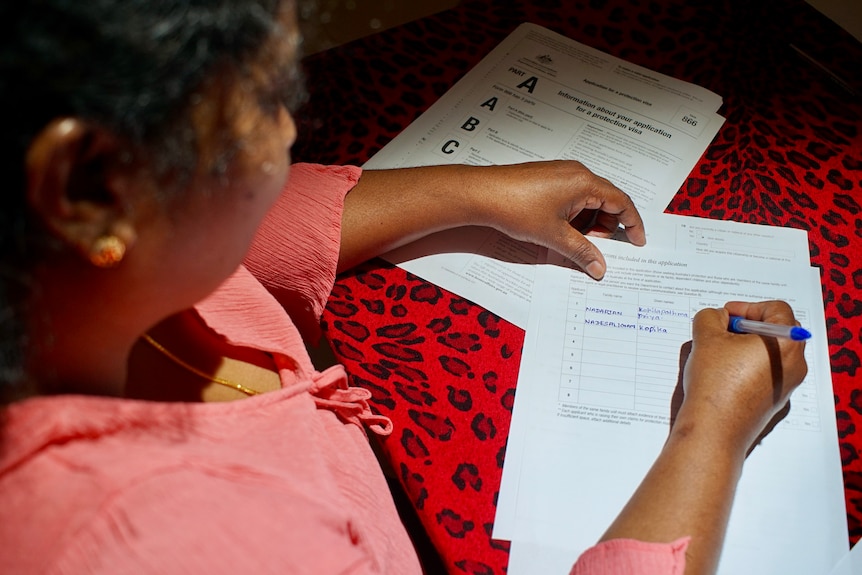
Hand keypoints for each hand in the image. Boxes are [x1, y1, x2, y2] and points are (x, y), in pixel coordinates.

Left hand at [340, 161, 644, 274]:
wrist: (481, 193)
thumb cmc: (515, 207)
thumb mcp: (553, 236)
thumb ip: (581, 252)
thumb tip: (599, 267)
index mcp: (585, 182)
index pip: (621, 202)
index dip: (633, 223)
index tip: (638, 241)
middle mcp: (576, 173)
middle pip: (605, 200)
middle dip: (607, 226)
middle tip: (601, 248)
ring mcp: (560, 174)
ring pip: (587, 200)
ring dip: (588, 222)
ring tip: (577, 243)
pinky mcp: (547, 179)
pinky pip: (571, 197)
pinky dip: (573, 215)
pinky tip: (561, 232)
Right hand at [679, 300, 807, 449]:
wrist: (715, 429)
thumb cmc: (715, 385)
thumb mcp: (706, 338)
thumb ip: (710, 317)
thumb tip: (717, 318)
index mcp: (786, 343)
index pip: (776, 309)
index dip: (747, 307)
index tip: (726, 315)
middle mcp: (795, 364)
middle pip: (778, 330)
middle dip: (749, 326)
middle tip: (724, 331)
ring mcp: (788, 384)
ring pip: (772, 353)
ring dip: (747, 346)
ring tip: (721, 352)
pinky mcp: (776, 400)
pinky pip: (768, 373)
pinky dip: (749, 366)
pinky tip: (725, 373)